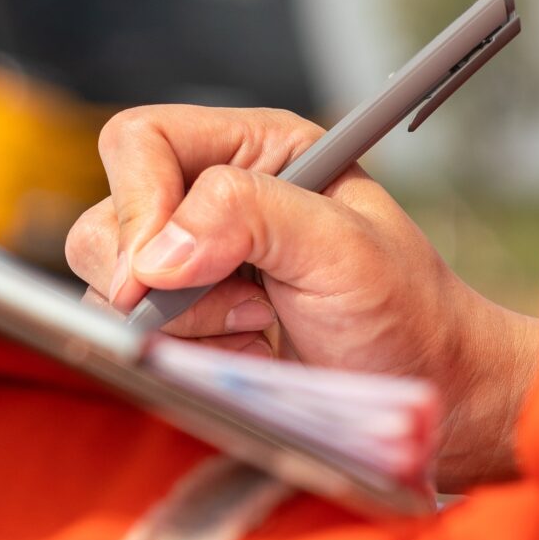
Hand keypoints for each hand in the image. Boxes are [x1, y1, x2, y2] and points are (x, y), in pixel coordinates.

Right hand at [64, 105, 538, 488]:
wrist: (430, 397)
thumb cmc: (407, 313)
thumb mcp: (343, 249)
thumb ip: (251, 217)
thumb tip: (156, 253)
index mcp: (256, 149)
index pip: (142, 142)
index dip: (138, 202)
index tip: (158, 272)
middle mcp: (212, 196)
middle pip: (108, 217)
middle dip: (163, 279)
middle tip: (248, 305)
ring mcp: (191, 263)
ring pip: (111, 285)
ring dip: (181, 323)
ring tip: (257, 327)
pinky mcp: (183, 323)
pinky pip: (131, 337)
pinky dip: (184, 355)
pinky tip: (246, 354)